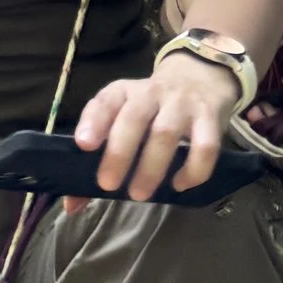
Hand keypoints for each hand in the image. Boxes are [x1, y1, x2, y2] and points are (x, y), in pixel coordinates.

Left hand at [73, 50, 234, 203]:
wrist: (199, 77)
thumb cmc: (151, 108)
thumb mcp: (123, 118)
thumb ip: (98, 159)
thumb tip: (72, 205)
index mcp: (124, 92)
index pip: (106, 100)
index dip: (93, 121)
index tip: (82, 145)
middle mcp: (151, 93)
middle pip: (134, 118)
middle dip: (119, 152)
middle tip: (107, 184)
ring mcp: (182, 104)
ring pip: (166, 132)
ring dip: (151, 166)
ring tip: (139, 194)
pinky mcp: (210, 119)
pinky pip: (205, 146)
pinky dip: (193, 169)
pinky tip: (180, 185)